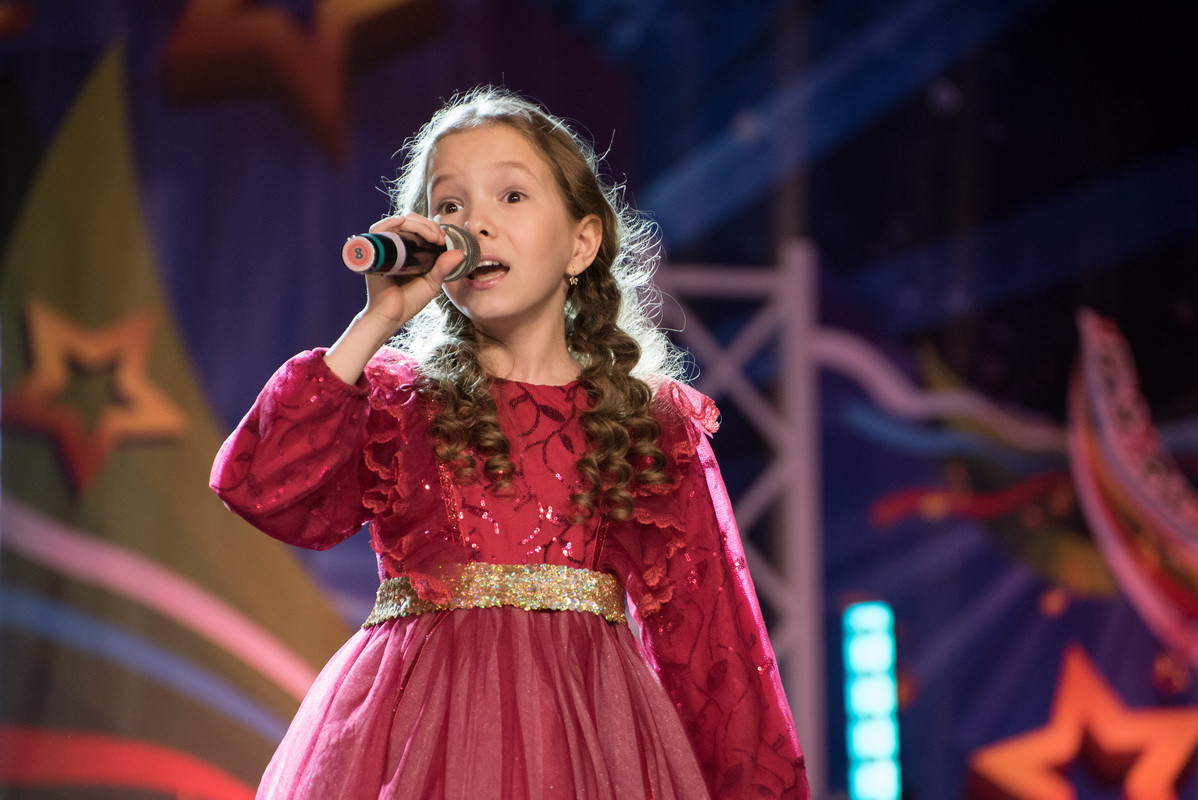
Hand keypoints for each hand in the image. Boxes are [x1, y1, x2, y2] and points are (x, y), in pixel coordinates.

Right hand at [360, 213, 466, 330]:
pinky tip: (402, 223)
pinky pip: (377, 231)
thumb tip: (460, 253)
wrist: (392, 316)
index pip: (418, 226)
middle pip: (409, 221)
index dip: (432, 227)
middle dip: (428, 225)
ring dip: (416, 224)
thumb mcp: (431, 282)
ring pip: (397, 222)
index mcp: (409, 250)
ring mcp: (384, 248)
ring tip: (432, 237)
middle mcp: (395, 245)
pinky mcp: (374, 253)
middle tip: (439, 238)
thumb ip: (444, 267)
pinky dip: (389, 222)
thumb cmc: (409, 301)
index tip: (444, 239)